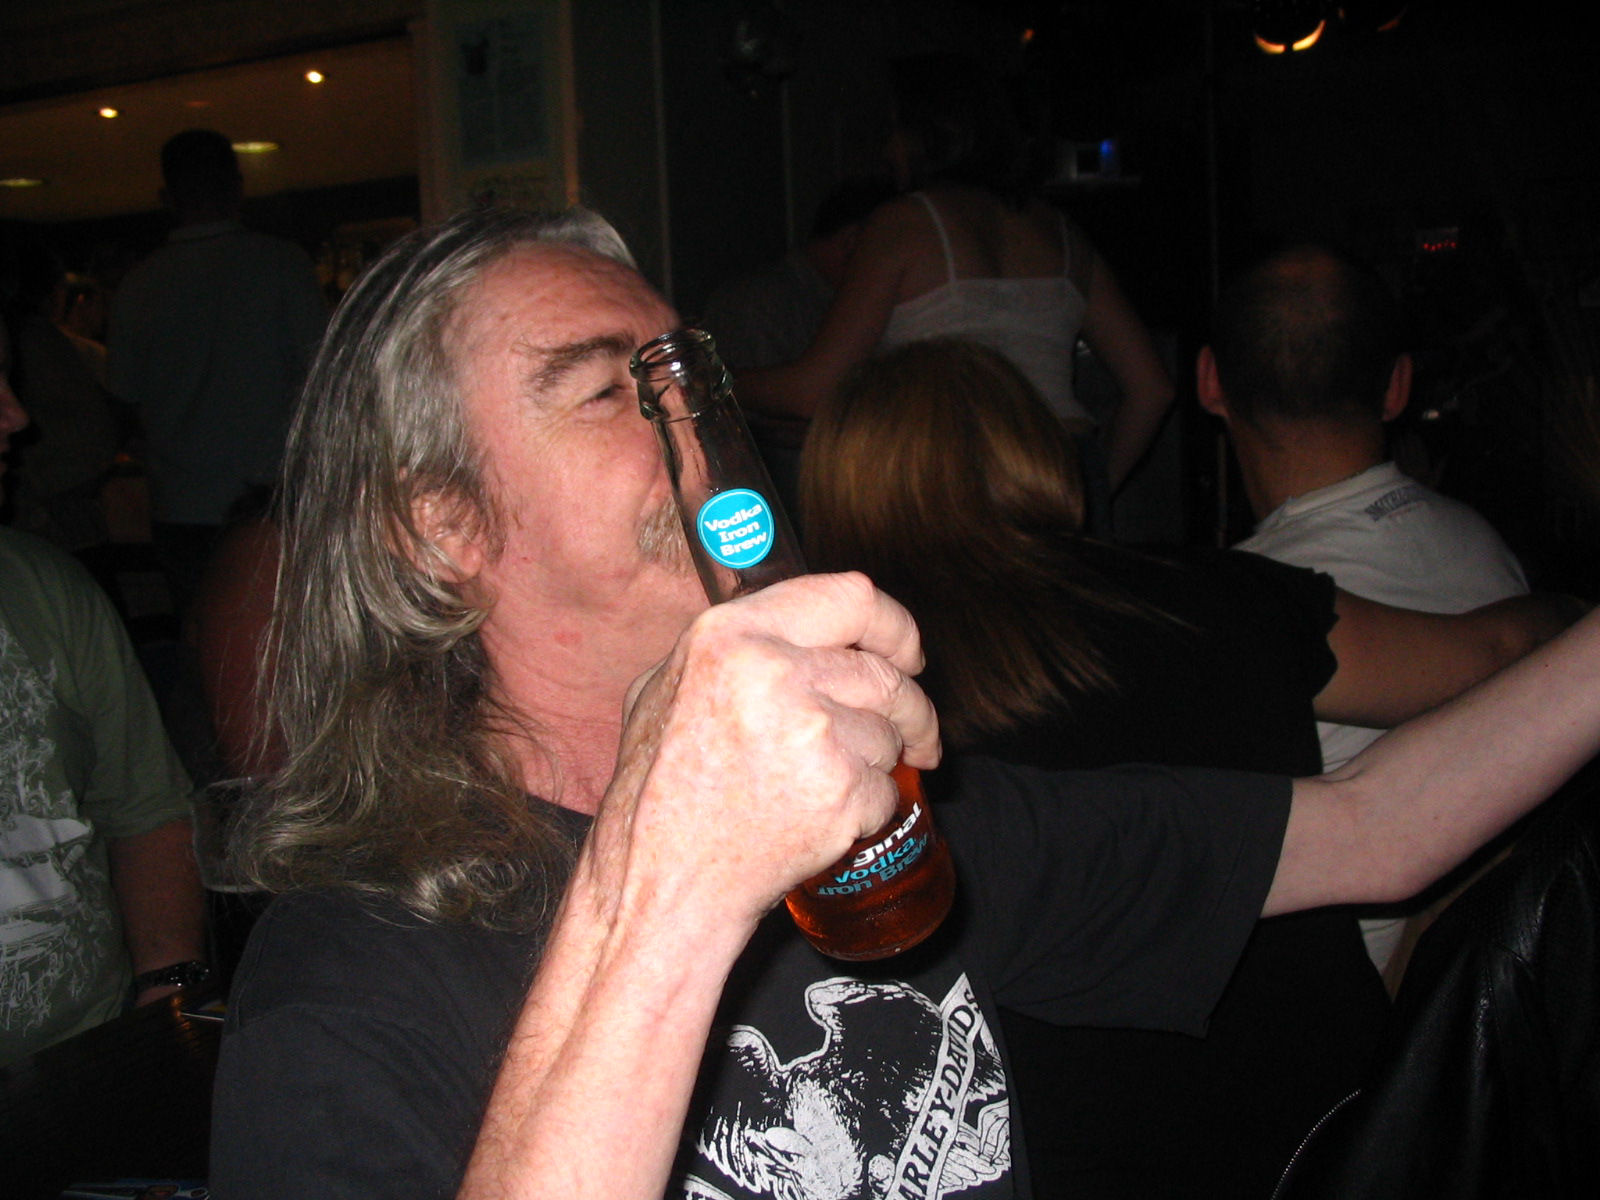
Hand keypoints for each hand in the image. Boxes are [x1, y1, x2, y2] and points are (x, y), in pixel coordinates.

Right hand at [600, 572, 939, 934]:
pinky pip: (885, 789)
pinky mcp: (839, 792)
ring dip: (872, 762)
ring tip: (820, 785)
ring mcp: (813, 733)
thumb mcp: (668, 687)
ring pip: (888, 734)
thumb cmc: (659, 788)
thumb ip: (737, 645)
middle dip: (909, 710)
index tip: (909, 654)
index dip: (894, 627)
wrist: (662, 879)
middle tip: (912, 734)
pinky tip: (819, 820)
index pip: (852, 598)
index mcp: (732, 634)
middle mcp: (775, 672)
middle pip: (885, 675)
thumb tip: (805, 628)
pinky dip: (865, 809)